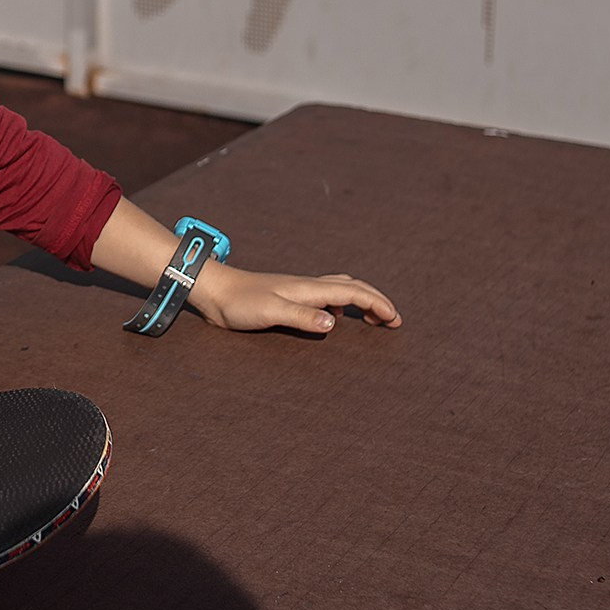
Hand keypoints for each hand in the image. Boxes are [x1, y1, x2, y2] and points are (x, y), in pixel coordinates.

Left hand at [190, 264, 401, 334]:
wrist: (214, 290)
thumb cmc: (239, 302)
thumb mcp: (271, 312)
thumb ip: (302, 316)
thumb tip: (334, 324)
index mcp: (308, 288)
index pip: (352, 293)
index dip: (376, 304)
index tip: (395, 319)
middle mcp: (307, 286)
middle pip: (352, 287)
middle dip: (375, 301)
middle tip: (393, 320)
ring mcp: (298, 289)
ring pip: (340, 289)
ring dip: (360, 301)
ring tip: (372, 319)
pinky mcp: (288, 296)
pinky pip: (325, 296)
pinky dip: (341, 304)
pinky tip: (336, 318)